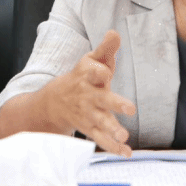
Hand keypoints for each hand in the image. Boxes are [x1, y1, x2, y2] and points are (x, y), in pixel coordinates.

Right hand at [43, 29, 135, 155]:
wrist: (54, 102)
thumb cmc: (83, 77)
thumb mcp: (92, 60)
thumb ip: (106, 48)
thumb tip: (115, 32)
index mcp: (88, 76)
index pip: (94, 71)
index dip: (100, 70)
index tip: (105, 71)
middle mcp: (88, 96)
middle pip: (101, 99)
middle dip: (114, 103)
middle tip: (130, 108)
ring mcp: (88, 114)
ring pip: (101, 122)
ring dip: (113, 130)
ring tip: (124, 136)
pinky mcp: (90, 128)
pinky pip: (101, 139)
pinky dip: (113, 147)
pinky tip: (127, 153)